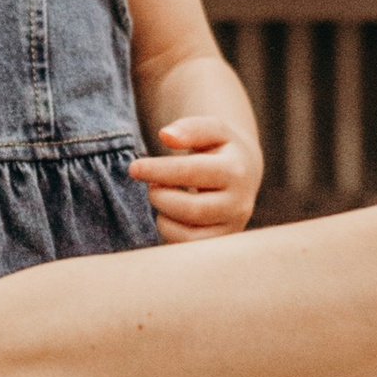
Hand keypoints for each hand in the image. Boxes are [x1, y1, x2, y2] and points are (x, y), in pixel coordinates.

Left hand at [131, 115, 261, 240]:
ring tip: (162, 198)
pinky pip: (189, 248)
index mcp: (236, 170)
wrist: (242, 174)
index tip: (134, 168)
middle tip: (151, 186)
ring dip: (164, 217)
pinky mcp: (222, 243)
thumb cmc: (219, 148)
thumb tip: (166, 135)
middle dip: (160, 196)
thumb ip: (190, 128)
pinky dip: (170, 232)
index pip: (191, 172)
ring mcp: (232, 227)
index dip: (158, 170)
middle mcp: (239, 203)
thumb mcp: (212, 129)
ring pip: (189, 236)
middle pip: (191, 209)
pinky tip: (170, 215)